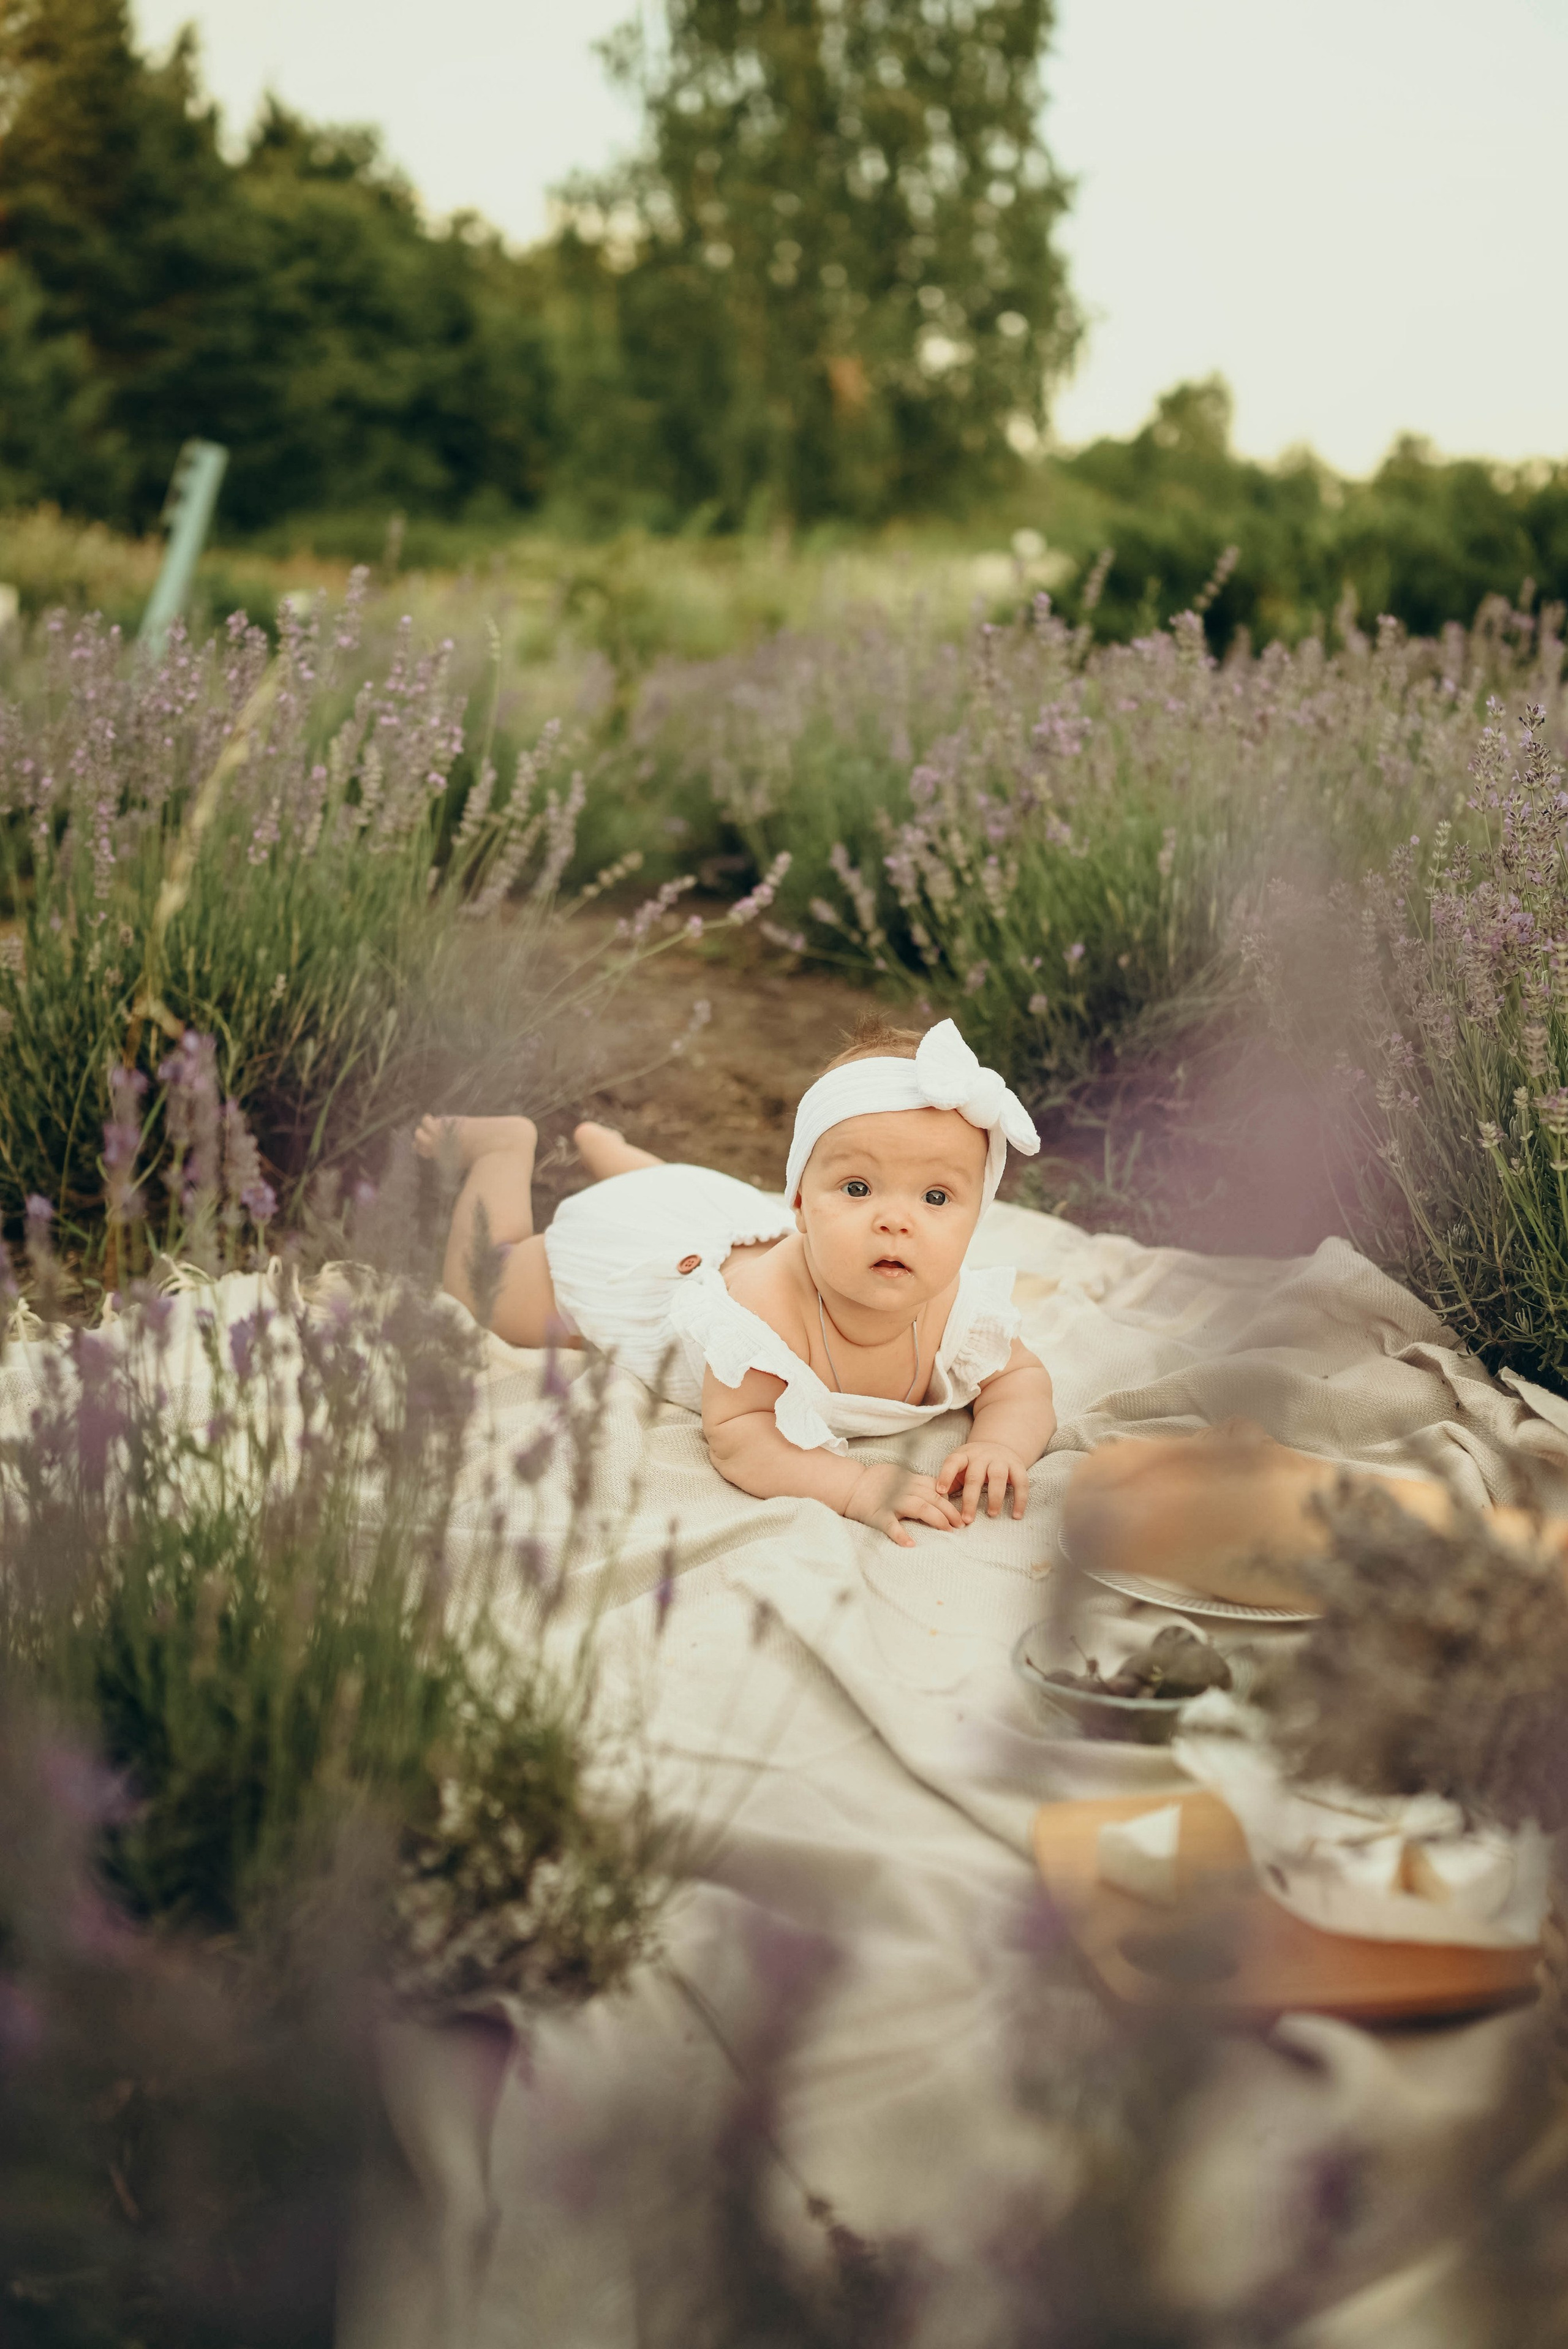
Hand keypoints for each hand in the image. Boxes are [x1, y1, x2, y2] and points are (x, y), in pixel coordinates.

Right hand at [844, 1463, 963, 1548]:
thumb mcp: (899, 1475)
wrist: (850, 1485)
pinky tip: (911, 1544)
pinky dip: (901, 1535)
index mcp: (908, 1480)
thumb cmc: (875, 1482)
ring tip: (947, 1530)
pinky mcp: (879, 1515)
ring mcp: (891, 1502)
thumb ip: (916, 1483)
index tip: (959, 1511)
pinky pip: (891, 1525)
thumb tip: (937, 1493)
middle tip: (960, 1524)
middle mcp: (903, 1489)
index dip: (949, 1500)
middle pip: (932, 1498)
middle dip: (949, 1511)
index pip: (935, 1488)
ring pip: (919, 1507)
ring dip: (936, 1519)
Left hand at [935, 1443, 1030, 1523]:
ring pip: (998, 1477)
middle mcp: (981, 1456)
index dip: (945, 1476)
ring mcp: (1000, 1459)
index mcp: (963, 1455)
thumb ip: (949, 1482)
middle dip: (970, 1499)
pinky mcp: (1017, 1466)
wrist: (999, 1445)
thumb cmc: (973, 1463)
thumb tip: (936, 1503)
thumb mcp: (959, 1467)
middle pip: (975, 1476)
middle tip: (967, 1519)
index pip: (952, 1462)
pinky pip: (1021, 1483)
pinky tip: (1016, 1515)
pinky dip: (1020, 1500)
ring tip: (991, 1514)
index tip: (940, 1492)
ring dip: (995, 1497)